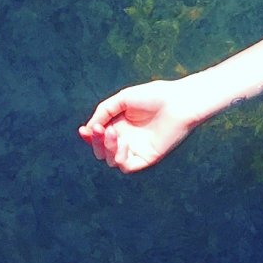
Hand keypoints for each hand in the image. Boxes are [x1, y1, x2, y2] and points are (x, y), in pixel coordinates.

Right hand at [80, 78, 212, 172]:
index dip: (89, 136)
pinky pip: (127, 166)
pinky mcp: (148, 158)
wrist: (179, 101)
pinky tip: (123, 142)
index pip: (100, 137)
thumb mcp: (122, 99)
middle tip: (99, 130)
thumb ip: (103, 112)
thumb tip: (87, 129)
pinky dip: (119, 157)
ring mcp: (138, 149)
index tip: (83, 130)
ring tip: (113, 133)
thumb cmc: (155, 96)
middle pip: (102, 151)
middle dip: (95, 142)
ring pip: (111, 160)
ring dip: (107, 148)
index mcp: (122, 125)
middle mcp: (129, 139)